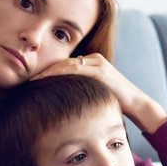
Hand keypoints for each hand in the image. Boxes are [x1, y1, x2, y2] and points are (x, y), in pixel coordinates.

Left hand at [33, 53, 166, 134]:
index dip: (49, 71)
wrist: (137, 105)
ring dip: (49, 72)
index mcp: (93, 63)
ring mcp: (98, 64)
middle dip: (46, 70)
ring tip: (34, 80)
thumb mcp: (96, 95)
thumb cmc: (116, 104)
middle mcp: (94, 60)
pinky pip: (75, 70)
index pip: (66, 64)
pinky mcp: (100, 71)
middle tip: (29, 78)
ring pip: (67, 65)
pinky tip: (48, 81)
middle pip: (64, 62)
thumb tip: (65, 102)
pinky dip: (60, 74)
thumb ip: (82, 92)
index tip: (34, 79)